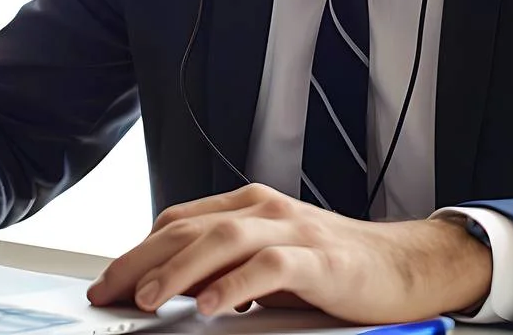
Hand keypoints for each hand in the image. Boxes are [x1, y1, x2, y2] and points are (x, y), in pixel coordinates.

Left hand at [85, 183, 490, 323]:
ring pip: (222, 240)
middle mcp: (266, 209)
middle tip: (110, 292)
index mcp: (249, 206)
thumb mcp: (269, 264)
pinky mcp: (320, 258)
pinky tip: (212, 307)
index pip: (178, 221)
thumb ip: (225, 268)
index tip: (107, 282)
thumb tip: (171, 289)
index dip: (138, 250)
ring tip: (150, 299)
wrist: (405, 268)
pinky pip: (270, 267)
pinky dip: (236, 285)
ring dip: (180, 270)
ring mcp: (293, 230)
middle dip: (143, 261)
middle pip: (189, 228)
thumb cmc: (335, 267)